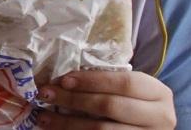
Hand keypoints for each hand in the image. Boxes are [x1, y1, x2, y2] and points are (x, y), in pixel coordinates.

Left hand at [38, 70, 175, 128]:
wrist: (149, 126)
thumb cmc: (134, 102)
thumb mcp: (130, 90)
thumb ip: (107, 82)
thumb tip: (61, 79)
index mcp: (158, 93)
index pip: (125, 83)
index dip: (93, 81)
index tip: (64, 80)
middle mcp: (160, 117)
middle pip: (111, 106)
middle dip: (74, 100)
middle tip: (46, 95)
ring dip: (67, 123)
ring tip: (44, 117)